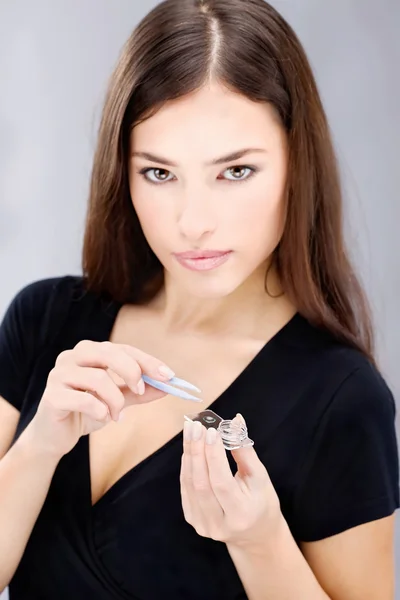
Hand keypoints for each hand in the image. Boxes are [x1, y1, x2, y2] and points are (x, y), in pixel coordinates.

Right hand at [26, 340, 174, 457]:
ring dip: (115, 400)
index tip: (168, 376)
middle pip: (108, 353)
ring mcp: (58, 374)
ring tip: (117, 416)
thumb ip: (139, 391)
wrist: (55, 436)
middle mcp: (71, 357)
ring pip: (98, 378)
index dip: (147, 361)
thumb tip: (166, 386)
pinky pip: (83, 399)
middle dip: (132, 372)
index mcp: (89, 352)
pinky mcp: (52, 396)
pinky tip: (102, 418)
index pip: (122, 349)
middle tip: (140, 390)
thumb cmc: (86, 412)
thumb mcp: (117, 400)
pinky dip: (99, 411)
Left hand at [180, 415, 281, 549]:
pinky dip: (186, 466)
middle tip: (197, 426)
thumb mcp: (261, 477)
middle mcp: (219, 524)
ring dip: (189, 454)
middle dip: (197, 450)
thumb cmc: (261, 501)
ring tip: (191, 431)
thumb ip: (245, 450)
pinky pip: (185, 488)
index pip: (221, 482)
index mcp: (240, 514)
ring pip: (190, 484)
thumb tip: (235, 420)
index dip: (214, 455)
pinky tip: (189, 449)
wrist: (255, 535)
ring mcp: (203, 525)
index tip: (212, 430)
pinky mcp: (193, 520)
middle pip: (201, 483)